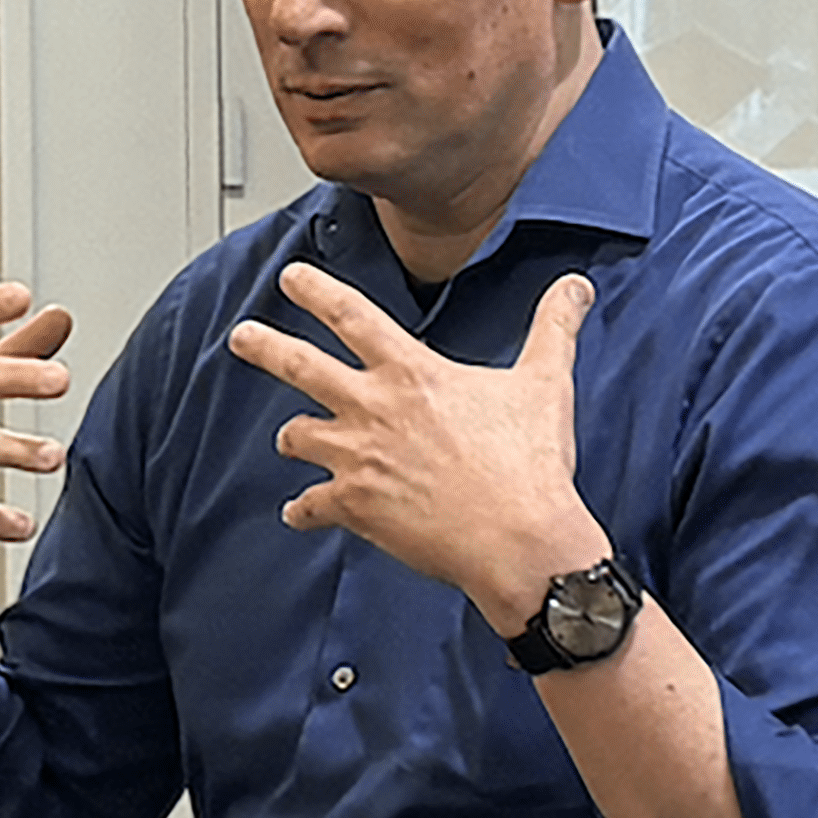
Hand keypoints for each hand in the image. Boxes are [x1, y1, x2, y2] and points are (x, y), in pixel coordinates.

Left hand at [227, 264, 600, 623]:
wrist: (519, 540)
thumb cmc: (532, 464)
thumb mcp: (546, 383)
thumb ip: (554, 329)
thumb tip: (576, 288)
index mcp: (412, 374)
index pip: (350, 316)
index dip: (316, 291)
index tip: (291, 277)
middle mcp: (373, 409)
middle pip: (299, 366)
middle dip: (263, 346)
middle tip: (242, 337)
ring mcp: (358, 460)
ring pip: (298, 438)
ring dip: (294, 438)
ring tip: (291, 440)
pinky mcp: (355, 509)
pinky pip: (310, 506)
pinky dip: (302, 511)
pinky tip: (298, 514)